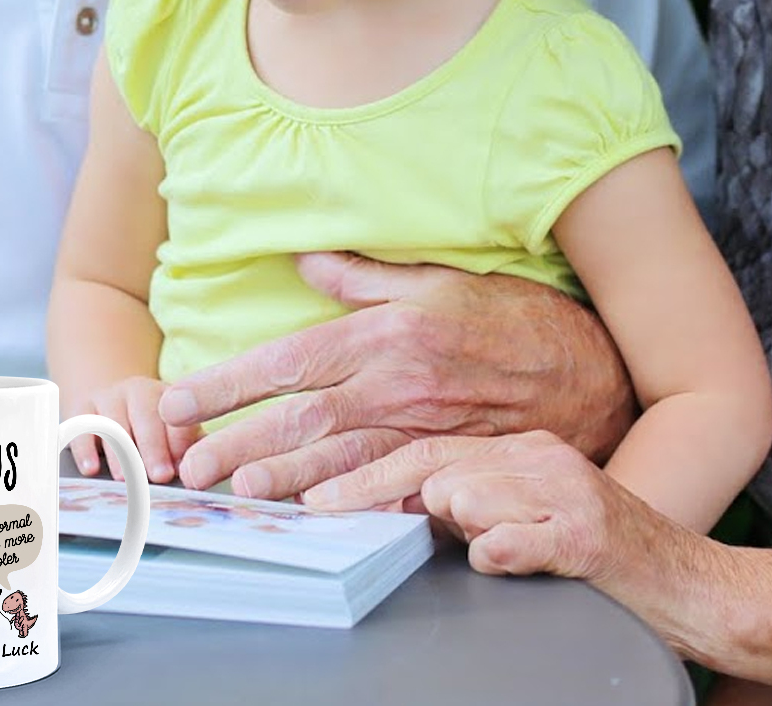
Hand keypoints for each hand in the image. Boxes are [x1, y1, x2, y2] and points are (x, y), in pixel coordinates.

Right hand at [65, 376, 200, 484]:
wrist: (112, 400)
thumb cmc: (149, 427)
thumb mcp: (171, 430)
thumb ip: (188, 448)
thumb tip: (202, 471)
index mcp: (168, 397)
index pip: (177, 415)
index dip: (180, 441)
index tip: (182, 466)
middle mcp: (138, 391)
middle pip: (146, 415)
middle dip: (153, 447)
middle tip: (159, 475)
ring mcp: (108, 397)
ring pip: (113, 421)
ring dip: (120, 451)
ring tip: (125, 478)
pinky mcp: (81, 409)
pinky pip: (81, 426)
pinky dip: (85, 448)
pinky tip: (91, 469)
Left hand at [161, 253, 635, 498]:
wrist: (589, 369)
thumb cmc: (509, 317)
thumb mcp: (434, 280)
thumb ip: (362, 276)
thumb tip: (304, 258)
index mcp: (385, 333)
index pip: (289, 359)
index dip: (229, 382)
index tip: (181, 397)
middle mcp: (396, 383)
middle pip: (300, 417)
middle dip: (236, 441)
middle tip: (186, 462)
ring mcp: (422, 428)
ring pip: (334, 457)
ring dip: (278, 477)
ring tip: (231, 492)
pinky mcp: (446, 459)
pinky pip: (384, 483)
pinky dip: (342, 499)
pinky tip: (311, 512)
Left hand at [312, 429, 719, 638]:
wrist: (696, 581)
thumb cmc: (603, 545)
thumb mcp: (532, 505)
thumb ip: (472, 494)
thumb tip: (411, 500)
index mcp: (513, 446)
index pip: (420, 445)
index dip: (361, 466)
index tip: (308, 491)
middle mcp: (534, 456)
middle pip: (433, 463)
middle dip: (368, 488)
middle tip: (317, 510)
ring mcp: (564, 490)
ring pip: (476, 490)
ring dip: (447, 514)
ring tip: (441, 526)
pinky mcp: (592, 532)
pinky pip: (531, 536)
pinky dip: (504, 546)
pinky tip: (491, 555)